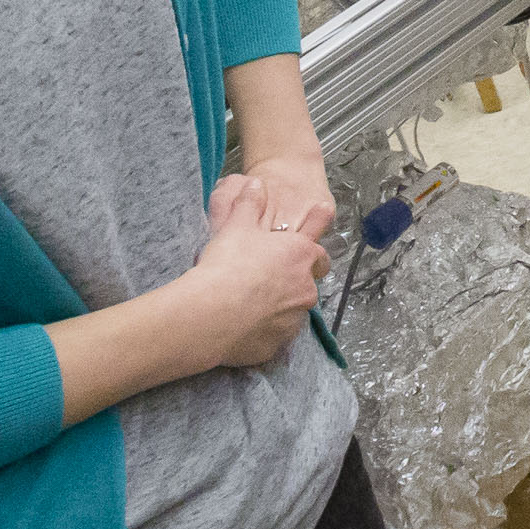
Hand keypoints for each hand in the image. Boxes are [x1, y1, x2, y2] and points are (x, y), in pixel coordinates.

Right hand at [177, 170, 331, 370]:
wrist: (211, 314)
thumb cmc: (228, 264)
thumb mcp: (237, 225)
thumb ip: (250, 203)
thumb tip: (256, 183)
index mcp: (300, 255)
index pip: (319, 247)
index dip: (314, 246)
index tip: (313, 246)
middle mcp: (305, 287)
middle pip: (308, 282)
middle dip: (296, 279)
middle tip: (270, 277)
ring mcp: (294, 319)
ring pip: (293, 310)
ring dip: (279, 305)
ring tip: (250, 303)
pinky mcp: (277, 345)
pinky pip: (274, 335)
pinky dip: (264, 329)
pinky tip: (243, 326)